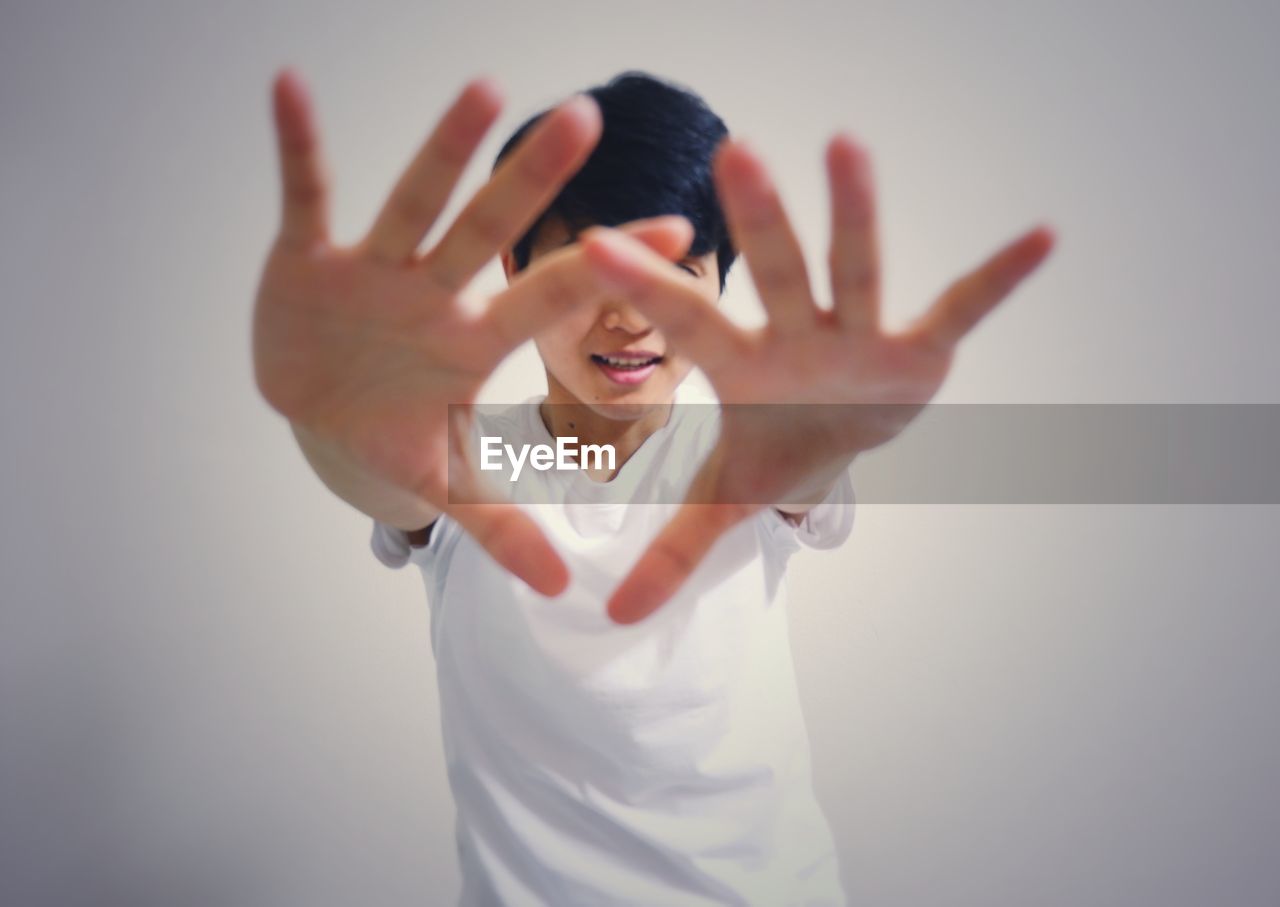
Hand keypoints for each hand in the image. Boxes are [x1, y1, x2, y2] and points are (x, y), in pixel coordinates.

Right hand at [252, 71, 691, 595]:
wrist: (314, 416)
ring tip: (484, 88)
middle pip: (490, 234)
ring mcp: (375, 272)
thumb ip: (502, 526)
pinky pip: (305, 194)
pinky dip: (297, 148)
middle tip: (589, 121)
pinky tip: (289, 90)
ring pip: (415, 204)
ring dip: (443, 151)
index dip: (608, 272)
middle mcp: (434, 295)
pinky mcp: (309, 258)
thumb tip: (562, 591)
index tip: (679, 232)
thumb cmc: (390, 435)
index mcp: (473, 342)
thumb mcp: (444, 481)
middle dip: (533, 185)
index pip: (550, 299)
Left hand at [581, 135, 1054, 621]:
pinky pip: (961, 307)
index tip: (593, 243)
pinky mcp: (919, 348)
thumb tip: (611, 619)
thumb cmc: (773, 447)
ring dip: (857, 214)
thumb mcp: (725, 497)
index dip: (646, 289)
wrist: (835, 433)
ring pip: (857, 269)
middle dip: (761, 224)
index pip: (688, 324)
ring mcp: (861, 336)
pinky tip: (1042, 237)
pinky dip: (998, 280)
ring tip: (848, 144)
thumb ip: (673, 550)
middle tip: (735, 152)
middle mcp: (799, 337)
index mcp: (744, 366)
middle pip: (777, 277)